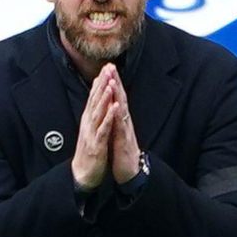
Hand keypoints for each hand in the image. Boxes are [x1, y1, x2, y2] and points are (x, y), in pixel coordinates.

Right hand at [72, 64, 115, 191]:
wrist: (82, 174)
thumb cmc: (89, 152)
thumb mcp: (91, 131)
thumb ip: (94, 116)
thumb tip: (96, 103)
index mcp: (88, 120)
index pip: (93, 98)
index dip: (99, 82)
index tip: (105, 67)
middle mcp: (88, 124)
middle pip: (95, 101)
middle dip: (101, 84)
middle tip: (107, 68)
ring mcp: (92, 133)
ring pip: (98, 112)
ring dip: (104, 97)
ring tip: (109, 83)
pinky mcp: (96, 144)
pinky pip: (104, 129)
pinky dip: (109, 118)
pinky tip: (114, 108)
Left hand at [105, 68, 141, 184]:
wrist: (130, 171)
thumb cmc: (122, 152)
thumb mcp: (117, 132)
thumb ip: (115, 119)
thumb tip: (112, 106)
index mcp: (120, 119)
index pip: (116, 97)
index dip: (112, 82)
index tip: (106, 68)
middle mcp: (124, 121)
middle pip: (120, 97)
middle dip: (115, 81)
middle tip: (110, 65)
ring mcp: (126, 129)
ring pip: (122, 108)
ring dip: (118, 94)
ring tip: (113, 80)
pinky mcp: (125, 139)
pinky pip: (122, 125)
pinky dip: (119, 114)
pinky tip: (117, 105)